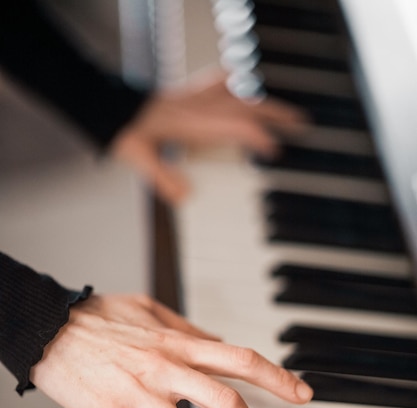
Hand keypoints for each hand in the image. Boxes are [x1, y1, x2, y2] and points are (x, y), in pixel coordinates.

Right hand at [31, 294, 312, 407]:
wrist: (48, 328)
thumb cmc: (98, 317)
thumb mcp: (148, 308)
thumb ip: (185, 327)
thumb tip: (217, 341)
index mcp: (177, 343)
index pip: (240, 359)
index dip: (277, 377)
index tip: (301, 393)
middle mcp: (165, 368)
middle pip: (225, 401)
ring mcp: (138, 393)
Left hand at [110, 71, 307, 204]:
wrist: (107, 106)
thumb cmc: (125, 130)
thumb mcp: (140, 158)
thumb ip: (163, 177)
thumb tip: (184, 197)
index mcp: (190, 122)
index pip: (235, 126)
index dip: (259, 138)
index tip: (276, 152)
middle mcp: (199, 106)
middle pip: (247, 105)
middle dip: (278, 115)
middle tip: (301, 124)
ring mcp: (195, 97)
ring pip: (240, 91)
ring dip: (264, 100)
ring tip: (285, 109)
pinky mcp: (189, 92)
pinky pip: (221, 82)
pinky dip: (239, 84)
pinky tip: (246, 88)